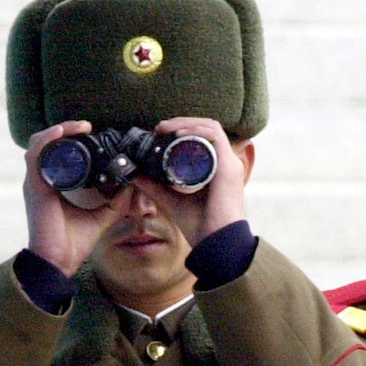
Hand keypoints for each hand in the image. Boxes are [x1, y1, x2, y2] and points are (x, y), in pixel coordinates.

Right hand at [22, 121, 126, 276]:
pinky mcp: (34, 187)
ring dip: (59, 130)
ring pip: (41, 143)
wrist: (58, 262)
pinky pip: (35, 155)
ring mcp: (36, 182)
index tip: (94, 133)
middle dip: (67, 130)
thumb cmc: (73, 243)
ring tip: (80, 126)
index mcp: (56, 185)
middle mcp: (44, 180)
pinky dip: (48, 140)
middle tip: (88, 127)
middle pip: (49, 144)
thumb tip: (132, 185)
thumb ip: (116, 201)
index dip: (73, 140)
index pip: (60, 153)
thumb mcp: (102, 217)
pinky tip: (62, 132)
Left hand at [133, 117, 253, 245]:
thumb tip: (135, 173)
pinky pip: (214, 136)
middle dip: (182, 122)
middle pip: (206, 128)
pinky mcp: (228, 166)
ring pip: (210, 127)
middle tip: (159, 127)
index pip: (203, 137)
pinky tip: (178, 134)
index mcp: (217, 169)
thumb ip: (155, 186)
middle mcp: (226, 163)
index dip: (182, 129)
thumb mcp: (172, 200)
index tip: (160, 133)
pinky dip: (195, 131)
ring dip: (186, 123)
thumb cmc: (201, 226)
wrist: (215, 243)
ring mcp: (229, 163)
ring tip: (165, 128)